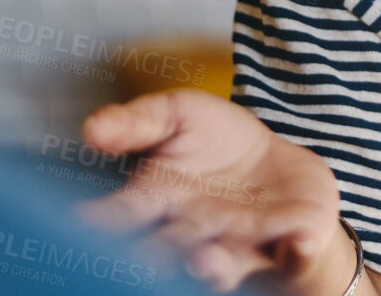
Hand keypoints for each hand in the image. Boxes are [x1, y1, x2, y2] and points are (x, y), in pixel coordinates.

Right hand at [77, 89, 358, 294]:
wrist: (280, 167)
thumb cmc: (218, 142)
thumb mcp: (178, 114)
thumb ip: (138, 120)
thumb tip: (91, 128)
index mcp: (160, 205)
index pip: (123, 216)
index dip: (102, 222)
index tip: (81, 225)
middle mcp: (194, 235)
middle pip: (168, 250)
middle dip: (156, 255)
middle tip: (143, 256)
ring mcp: (243, 244)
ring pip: (223, 264)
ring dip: (214, 266)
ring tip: (206, 262)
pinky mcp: (292, 243)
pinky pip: (296, 251)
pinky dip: (297, 247)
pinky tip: (299, 238)